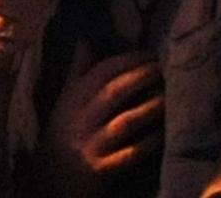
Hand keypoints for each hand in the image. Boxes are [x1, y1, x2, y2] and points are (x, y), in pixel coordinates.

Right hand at [37, 43, 164, 195]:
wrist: (50, 180)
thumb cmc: (60, 135)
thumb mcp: (64, 101)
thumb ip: (78, 71)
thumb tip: (86, 39)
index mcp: (73, 98)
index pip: (101, 72)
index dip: (128, 60)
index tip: (150, 54)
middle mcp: (81, 118)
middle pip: (114, 92)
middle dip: (142, 78)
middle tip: (165, 69)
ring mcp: (92, 144)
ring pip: (125, 121)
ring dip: (150, 107)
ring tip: (169, 97)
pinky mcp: (104, 169)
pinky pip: (132, 153)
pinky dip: (150, 141)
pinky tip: (163, 133)